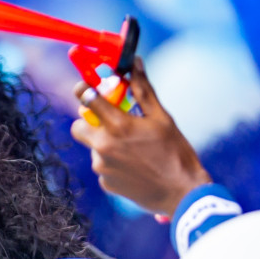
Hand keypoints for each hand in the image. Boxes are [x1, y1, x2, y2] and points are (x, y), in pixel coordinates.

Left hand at [70, 58, 211, 216]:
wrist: (181, 194)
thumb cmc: (175, 153)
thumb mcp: (162, 117)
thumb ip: (143, 90)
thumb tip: (135, 64)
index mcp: (117, 126)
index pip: (85, 98)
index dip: (83, 89)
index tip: (86, 87)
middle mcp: (103, 146)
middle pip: (78, 126)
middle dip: (89, 122)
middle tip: (111, 122)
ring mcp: (101, 167)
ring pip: (92, 147)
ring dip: (105, 143)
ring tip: (132, 148)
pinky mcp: (104, 183)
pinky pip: (102, 165)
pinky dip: (113, 162)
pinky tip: (134, 165)